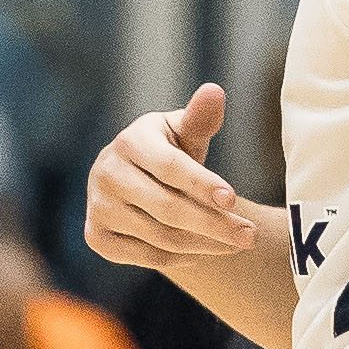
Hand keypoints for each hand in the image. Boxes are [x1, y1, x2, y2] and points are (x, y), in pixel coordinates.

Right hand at [85, 84, 254, 268]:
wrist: (133, 180)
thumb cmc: (168, 152)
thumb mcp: (183, 133)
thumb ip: (200, 118)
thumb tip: (214, 92)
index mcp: (130, 141)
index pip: (170, 166)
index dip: (202, 184)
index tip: (233, 200)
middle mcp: (106, 173)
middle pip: (168, 208)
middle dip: (214, 224)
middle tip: (250, 236)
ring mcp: (98, 206)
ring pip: (162, 237)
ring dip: (206, 244)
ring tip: (237, 243)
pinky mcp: (97, 236)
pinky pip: (150, 256)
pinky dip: (183, 257)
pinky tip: (206, 249)